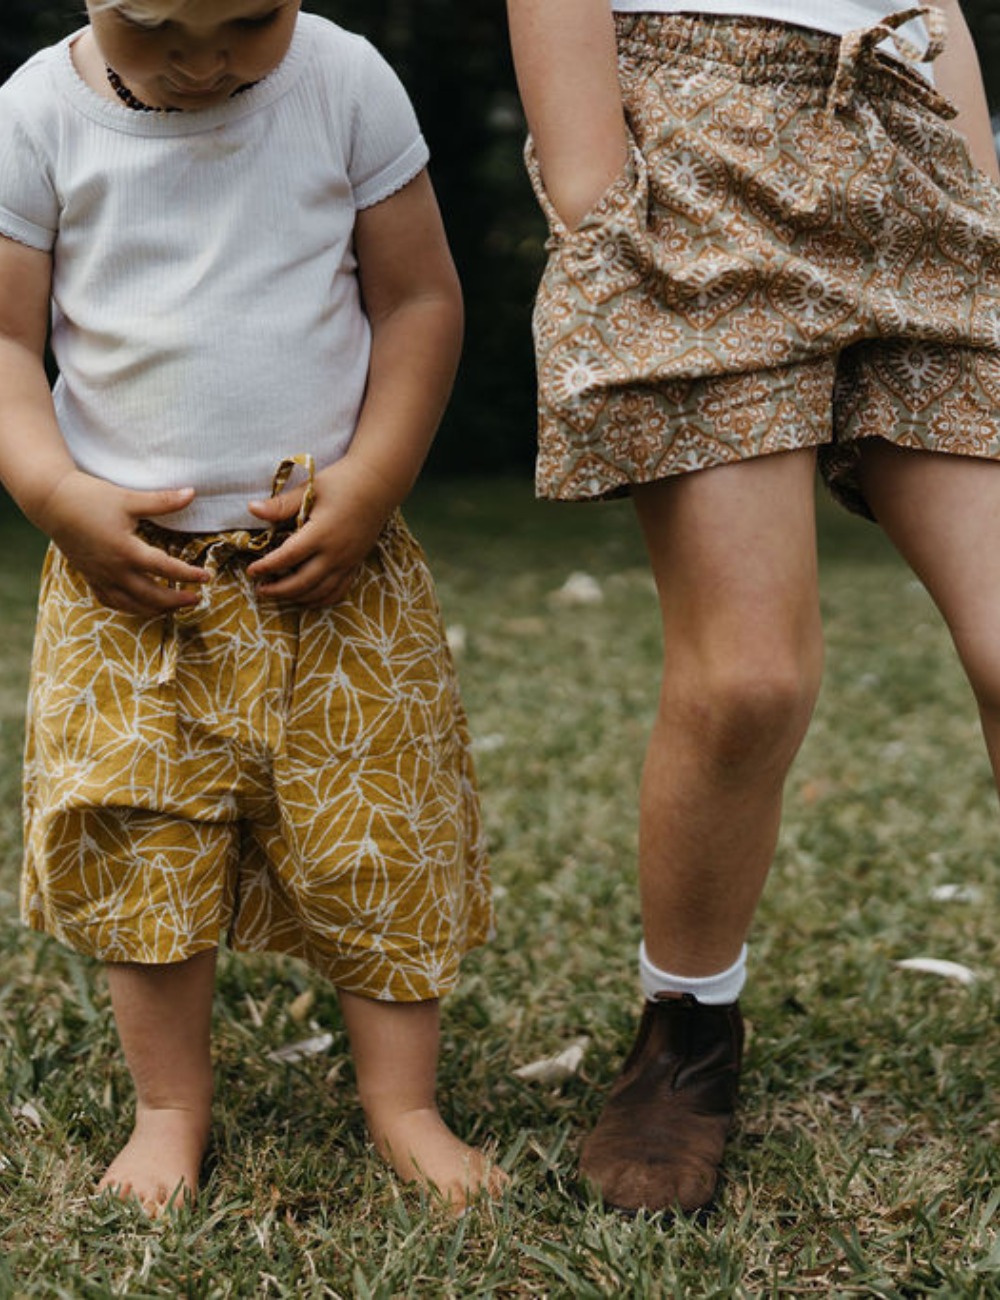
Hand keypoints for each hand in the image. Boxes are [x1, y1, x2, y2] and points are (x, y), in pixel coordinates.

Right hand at [34, 470, 208, 615]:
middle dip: (176, 601)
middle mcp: (114, 570)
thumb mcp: (129, 499)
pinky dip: (131, 608)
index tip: (206, 577)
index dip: (189, 575)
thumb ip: (163, 501)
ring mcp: (100, 577)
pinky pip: (112, 602)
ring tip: (175, 606)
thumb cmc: (91, 497)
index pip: (165, 568)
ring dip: (156, 610)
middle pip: (151, 596)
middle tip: (196, 599)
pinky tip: (143, 606)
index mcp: (126, 550)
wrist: (51, 502)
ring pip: (132, 605)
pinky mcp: (90, 578)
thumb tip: (192, 492)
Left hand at [246, 458, 395, 605]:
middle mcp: (335, 553)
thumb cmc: (342, 482)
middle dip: (278, 590)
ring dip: (296, 598)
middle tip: (260, 589)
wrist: (378, 485)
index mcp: (321, 533)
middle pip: (302, 583)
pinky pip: (338, 591)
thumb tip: (252, 509)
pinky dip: (320, 600)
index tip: (251, 571)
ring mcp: (348, 562)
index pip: (288, 557)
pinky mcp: (355, 564)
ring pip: (320, 592)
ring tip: (278, 595)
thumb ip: (281, 505)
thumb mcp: (310, 489)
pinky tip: (305, 599)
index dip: (267, 567)